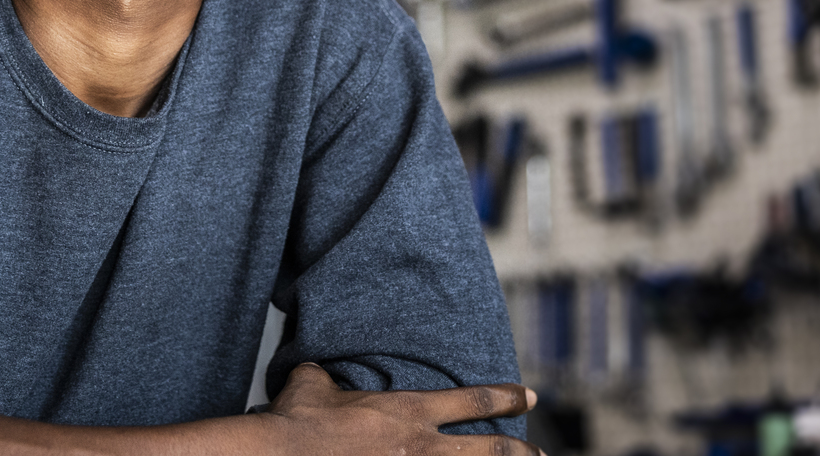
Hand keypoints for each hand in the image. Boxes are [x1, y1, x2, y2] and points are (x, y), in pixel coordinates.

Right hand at [260, 362, 542, 454]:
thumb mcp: (313, 385)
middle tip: (539, 455)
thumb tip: (320, 372)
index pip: (471, 400)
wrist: (280, 455)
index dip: (504, 396)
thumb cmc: (295, 423)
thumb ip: (328, 378)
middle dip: (519, 453)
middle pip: (488, 451)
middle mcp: (420, 447)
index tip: (529, 395)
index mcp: (407, 412)